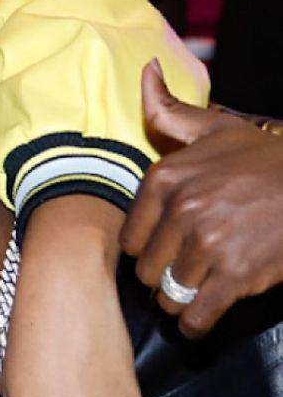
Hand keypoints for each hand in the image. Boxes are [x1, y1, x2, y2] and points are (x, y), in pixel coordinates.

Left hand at [121, 59, 282, 335]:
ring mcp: (209, 244)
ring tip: (196, 291)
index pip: (129, 238)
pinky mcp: (237, 275)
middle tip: (183, 273)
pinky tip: (201, 319)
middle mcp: (182, 210)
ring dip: (180, 300)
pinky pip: (196, 315)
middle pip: (145, 270)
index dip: (146, 250)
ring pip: (168, 294)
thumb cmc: (267, 158)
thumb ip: (170, 112)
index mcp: (165, 178)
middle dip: (162, 276)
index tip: (164, 250)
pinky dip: (195, 324)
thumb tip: (146, 72)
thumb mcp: (217, 130)